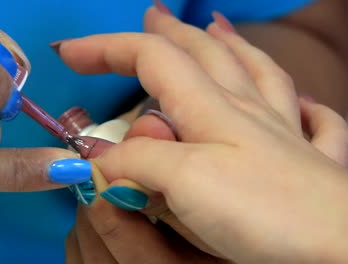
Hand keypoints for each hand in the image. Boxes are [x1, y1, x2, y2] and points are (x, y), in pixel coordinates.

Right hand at [55, 6, 347, 263]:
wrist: (340, 252)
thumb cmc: (265, 211)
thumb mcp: (186, 181)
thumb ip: (139, 162)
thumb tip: (100, 158)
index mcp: (213, 109)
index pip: (151, 59)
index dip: (106, 49)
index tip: (69, 54)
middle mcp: (249, 112)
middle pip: (204, 54)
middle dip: (167, 33)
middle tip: (150, 16)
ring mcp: (286, 133)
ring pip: (259, 72)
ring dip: (232, 46)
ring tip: (216, 27)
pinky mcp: (314, 163)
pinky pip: (315, 121)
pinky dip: (304, 103)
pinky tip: (298, 99)